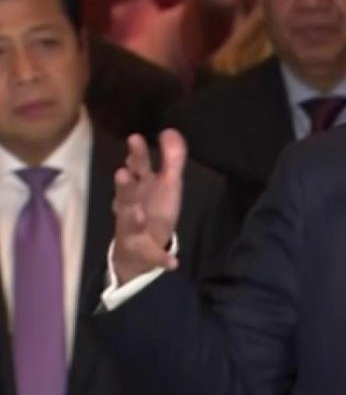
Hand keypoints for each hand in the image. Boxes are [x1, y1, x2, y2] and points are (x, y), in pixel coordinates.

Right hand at [111, 130, 185, 283]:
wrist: (139, 251)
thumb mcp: (167, 184)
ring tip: (138, 213)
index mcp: (140, 188)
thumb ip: (171, 158)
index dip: (136, 155)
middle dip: (125, 185)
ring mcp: (134, 230)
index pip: (136, 169)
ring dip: (133, 217)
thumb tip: (170, 131)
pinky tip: (172, 263)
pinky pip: (153, 256)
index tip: (135, 138)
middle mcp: (132, 206)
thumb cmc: (153, 209)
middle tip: (123, 173)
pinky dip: (161, 259)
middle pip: (127, 194)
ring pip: (130, 223)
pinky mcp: (144, 252)